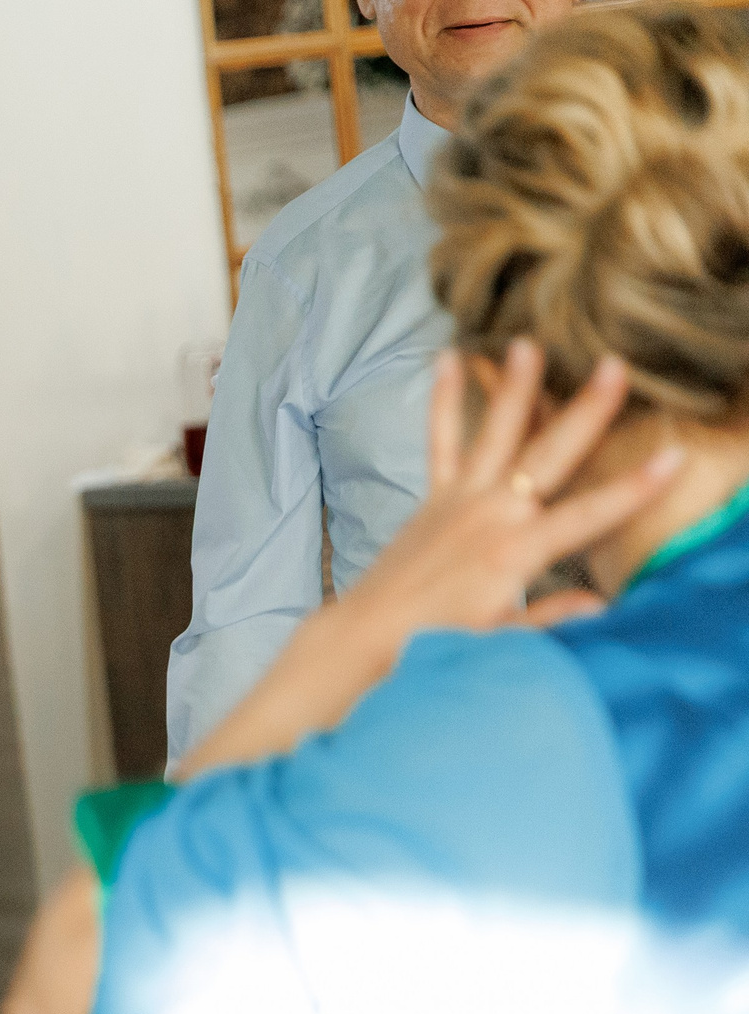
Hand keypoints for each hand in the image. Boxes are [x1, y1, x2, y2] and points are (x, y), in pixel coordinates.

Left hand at [176, 338, 681, 779]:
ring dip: (513, 387)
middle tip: (615, 367)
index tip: (674, 456)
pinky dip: (443, 400)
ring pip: (495, 433)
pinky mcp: (435, 495)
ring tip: (526, 343)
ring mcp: (461, 498)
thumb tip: (601, 606)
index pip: (591, 515)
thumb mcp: (504, 636)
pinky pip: (441, 440)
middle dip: (587, 411)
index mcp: (517, 551)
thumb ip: (552, 616)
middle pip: (550, 454)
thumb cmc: (438, 641)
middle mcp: (492, 513)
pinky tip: (445, 358)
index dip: (636, 488)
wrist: (368, 634)